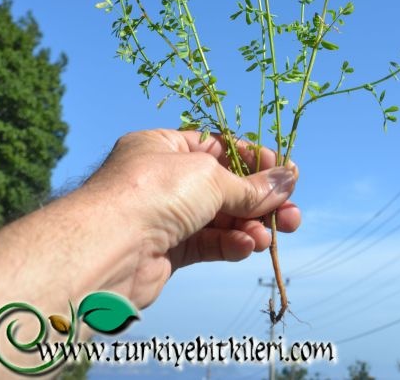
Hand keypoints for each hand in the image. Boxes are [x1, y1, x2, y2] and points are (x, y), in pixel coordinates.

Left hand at [82, 129, 300, 307]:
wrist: (106, 249)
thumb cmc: (153, 192)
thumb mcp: (210, 177)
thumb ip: (250, 186)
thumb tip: (288, 179)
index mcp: (164, 147)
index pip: (218, 147)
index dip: (253, 159)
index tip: (284, 172)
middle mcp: (162, 179)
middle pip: (222, 187)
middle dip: (259, 200)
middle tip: (292, 213)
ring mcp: (163, 216)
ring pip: (218, 219)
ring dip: (250, 226)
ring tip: (276, 235)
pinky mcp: (166, 252)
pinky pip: (207, 244)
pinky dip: (230, 246)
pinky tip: (249, 248)